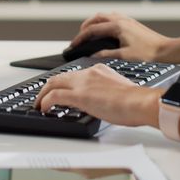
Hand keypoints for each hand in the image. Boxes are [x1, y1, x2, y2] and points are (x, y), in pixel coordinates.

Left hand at [35, 64, 161, 126]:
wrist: (140, 102)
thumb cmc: (135, 101)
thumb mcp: (118, 89)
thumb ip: (106, 90)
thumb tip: (102, 101)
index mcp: (99, 70)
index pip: (74, 74)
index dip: (63, 82)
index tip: (58, 90)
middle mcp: (89, 73)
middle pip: (59, 76)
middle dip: (47, 87)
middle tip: (42, 96)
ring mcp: (83, 83)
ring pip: (53, 83)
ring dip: (43, 94)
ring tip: (39, 104)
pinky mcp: (80, 95)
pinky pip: (55, 96)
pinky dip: (46, 101)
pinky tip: (44, 109)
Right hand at [70, 12, 170, 60]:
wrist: (166, 50)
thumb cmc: (149, 53)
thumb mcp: (125, 56)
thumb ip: (107, 54)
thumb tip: (94, 55)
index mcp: (118, 26)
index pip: (93, 29)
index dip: (80, 37)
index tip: (73, 44)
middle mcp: (121, 20)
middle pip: (96, 18)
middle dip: (85, 27)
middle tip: (78, 37)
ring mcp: (127, 20)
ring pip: (104, 16)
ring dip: (94, 22)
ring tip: (88, 32)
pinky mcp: (132, 23)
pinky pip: (113, 17)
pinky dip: (104, 22)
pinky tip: (105, 30)